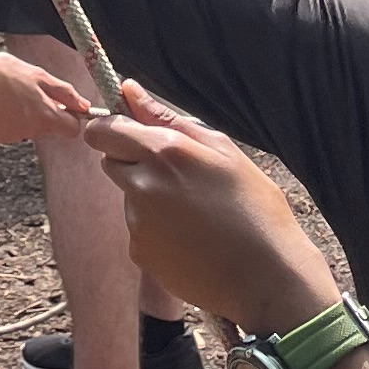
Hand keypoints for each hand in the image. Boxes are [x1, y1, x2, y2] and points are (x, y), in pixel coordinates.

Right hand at [0, 45, 90, 147]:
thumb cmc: (2, 72)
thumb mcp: (38, 75)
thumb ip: (64, 93)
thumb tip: (85, 106)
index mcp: (45, 115)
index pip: (71, 129)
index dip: (70, 117)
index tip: (62, 106)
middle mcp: (31, 131)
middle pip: (49, 127)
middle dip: (43, 112)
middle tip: (27, 91)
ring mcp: (13, 136)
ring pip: (29, 127)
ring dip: (24, 114)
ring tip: (7, 94)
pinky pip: (11, 129)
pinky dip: (7, 119)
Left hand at [80, 84, 337, 325]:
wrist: (266, 278)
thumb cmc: (256, 209)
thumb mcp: (224, 151)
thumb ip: (167, 118)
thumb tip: (128, 90)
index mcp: (164, 153)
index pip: (102, 131)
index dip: (110, 130)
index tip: (128, 134)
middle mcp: (143, 186)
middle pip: (110, 162)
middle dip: (131, 162)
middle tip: (177, 176)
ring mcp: (138, 223)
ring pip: (129, 197)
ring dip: (149, 198)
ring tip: (196, 214)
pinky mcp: (141, 253)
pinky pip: (139, 231)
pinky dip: (157, 232)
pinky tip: (192, 239)